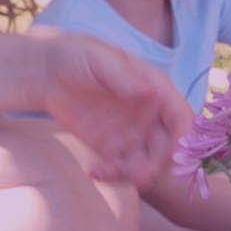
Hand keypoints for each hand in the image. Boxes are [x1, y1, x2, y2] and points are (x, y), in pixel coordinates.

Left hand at [32, 28, 191, 185]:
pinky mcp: (109, 146)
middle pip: (167, 146)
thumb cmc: (77, 55)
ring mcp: (131, 132)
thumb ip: (124, 77)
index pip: (180, 116)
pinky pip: (119, 167)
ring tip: (111, 172)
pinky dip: (113, 174)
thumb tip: (150, 92)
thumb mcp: (100, 60)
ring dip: (137, 174)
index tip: (174, 154)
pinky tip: (95, 172)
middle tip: (141, 175)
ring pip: (146, 162)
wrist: (47, 71)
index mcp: (155, 89)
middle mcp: (149, 114)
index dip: (183, 137)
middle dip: (159, 163)